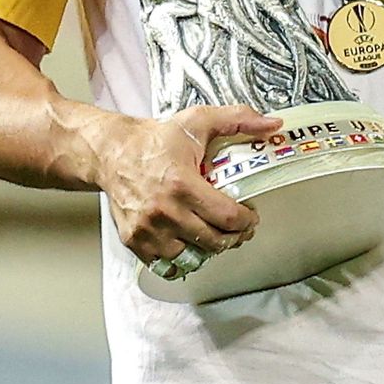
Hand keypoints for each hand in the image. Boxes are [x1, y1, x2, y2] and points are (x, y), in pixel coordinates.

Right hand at [98, 102, 283, 266]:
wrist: (111, 152)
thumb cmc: (153, 140)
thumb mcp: (198, 121)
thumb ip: (238, 119)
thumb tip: (272, 125)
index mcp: (181, 184)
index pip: (227, 217)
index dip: (246, 222)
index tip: (250, 217)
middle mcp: (164, 211)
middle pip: (214, 241)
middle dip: (233, 237)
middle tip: (238, 229)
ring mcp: (147, 230)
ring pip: (193, 257)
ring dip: (208, 249)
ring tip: (213, 234)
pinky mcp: (134, 241)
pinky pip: (167, 264)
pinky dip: (182, 257)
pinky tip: (188, 242)